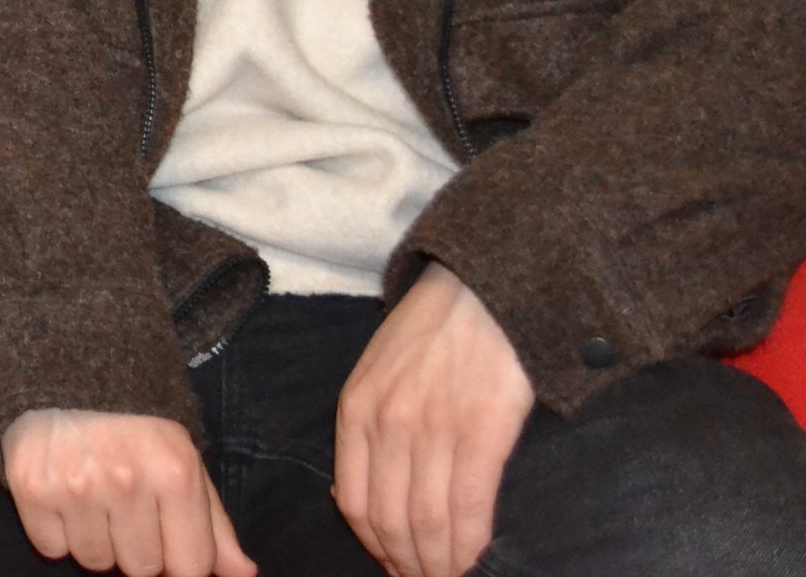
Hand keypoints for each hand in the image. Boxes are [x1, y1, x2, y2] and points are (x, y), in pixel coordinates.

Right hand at [4, 409, 255, 576]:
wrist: (62, 376)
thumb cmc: (135, 429)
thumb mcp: (184, 463)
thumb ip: (215, 525)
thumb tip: (244, 575)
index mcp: (175, 472)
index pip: (190, 567)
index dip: (178, 558)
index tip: (165, 535)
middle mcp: (126, 479)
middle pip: (141, 569)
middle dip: (135, 545)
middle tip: (123, 504)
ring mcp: (76, 486)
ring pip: (95, 562)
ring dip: (95, 538)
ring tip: (91, 495)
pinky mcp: (32, 489)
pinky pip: (52, 549)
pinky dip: (57, 531)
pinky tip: (62, 494)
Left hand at [334, 262, 535, 576]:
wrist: (483, 289)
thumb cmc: (432, 333)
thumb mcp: (376, 373)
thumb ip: (365, 430)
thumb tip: (356, 499)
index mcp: (355, 411)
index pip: (354, 504)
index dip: (374, 548)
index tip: (393, 566)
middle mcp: (388, 424)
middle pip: (390, 522)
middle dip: (407, 564)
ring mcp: (434, 428)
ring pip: (428, 523)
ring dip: (438, 563)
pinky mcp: (482, 431)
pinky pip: (470, 508)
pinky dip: (469, 544)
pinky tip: (473, 558)